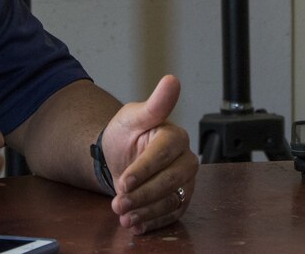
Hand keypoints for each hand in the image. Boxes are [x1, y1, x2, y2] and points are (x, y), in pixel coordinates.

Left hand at [103, 75, 197, 233]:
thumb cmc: (128, 134)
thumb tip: (172, 80)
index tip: (125, 181)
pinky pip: (171, 213)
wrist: (121, 156)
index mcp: (175, 136)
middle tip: (119, 204)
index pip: (164, 153)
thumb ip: (154, 104)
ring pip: (172, 199)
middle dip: (143, 195)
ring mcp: (184, 181)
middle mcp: (185, 159)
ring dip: (146, 211)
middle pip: (171, 180)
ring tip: (124, 218)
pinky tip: (136, 224)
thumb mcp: (133, 117)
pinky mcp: (179, 199)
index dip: (145, 169)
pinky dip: (153, 222)